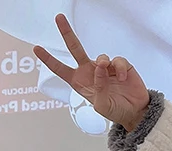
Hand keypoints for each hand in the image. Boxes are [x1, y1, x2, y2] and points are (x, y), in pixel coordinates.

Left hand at [34, 14, 149, 131]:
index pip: (60, 69)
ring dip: (104, 66)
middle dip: (67, 33)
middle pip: (75, 49)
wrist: (134, 111)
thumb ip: (97, 87)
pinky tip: (122, 78)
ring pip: (100, 57)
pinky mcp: (120, 65)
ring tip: (111, 77)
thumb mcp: (100, 105)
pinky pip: (117, 61)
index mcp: (79, 83)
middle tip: (58, 18)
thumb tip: (99, 67)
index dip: (49, 59)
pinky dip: (120, 68)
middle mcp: (90, 72)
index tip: (37, 48)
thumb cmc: (114, 110)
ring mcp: (105, 67)